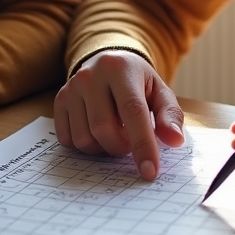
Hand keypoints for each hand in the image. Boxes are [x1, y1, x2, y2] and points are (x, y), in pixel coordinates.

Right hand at [54, 51, 184, 180]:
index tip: (150, 172)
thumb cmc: (137, 82)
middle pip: (104, 129)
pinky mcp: (59, 100)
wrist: (107, 62)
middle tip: (130, 142)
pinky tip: (96, 131)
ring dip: (103, 148)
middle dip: (120, 147)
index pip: (132, 111)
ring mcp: (71, 87)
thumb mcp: (159, 92)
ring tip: (115, 133)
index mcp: (120, 68)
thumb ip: (170, 115)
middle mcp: (91, 75)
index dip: (142, 144)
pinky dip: (86, 145)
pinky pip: (68, 139)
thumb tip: (174, 140)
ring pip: (84, 138)